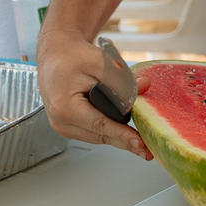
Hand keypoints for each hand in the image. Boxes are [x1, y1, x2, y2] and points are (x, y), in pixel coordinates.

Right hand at [36, 23, 154, 158]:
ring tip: (141, 145)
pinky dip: (109, 131)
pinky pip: (93, 132)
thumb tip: (145, 86)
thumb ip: (121, 77)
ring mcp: (62, 126)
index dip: (122, 135)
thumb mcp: (99, 62)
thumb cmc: (74, 56)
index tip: (140, 143)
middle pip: (100, 136)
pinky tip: (126, 134)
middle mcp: (60, 121)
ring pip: (98, 137)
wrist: (57, 54)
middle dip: (125, 142)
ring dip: (118, 138)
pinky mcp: (67, 125)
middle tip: (148, 151)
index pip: (100, 125)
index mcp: (65, 107)